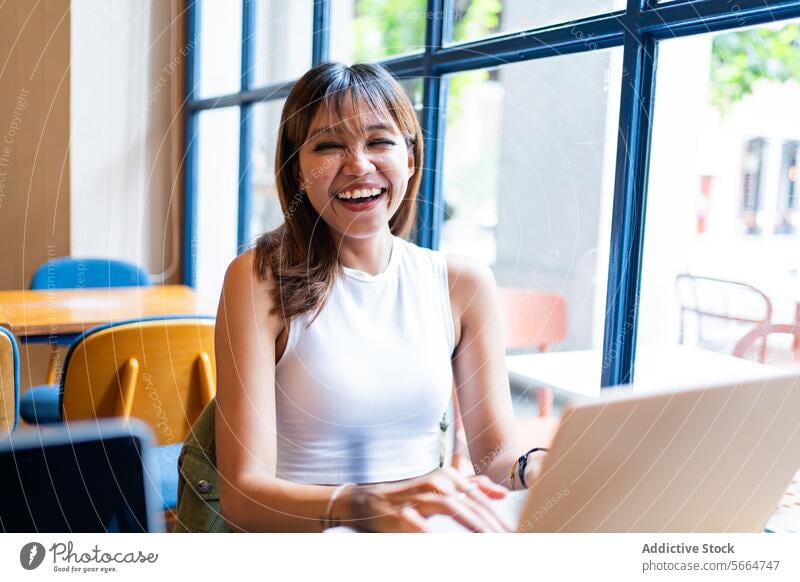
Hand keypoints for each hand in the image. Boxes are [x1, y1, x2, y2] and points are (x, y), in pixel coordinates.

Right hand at [341, 467, 512, 532]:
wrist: (372, 501)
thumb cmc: (412, 496)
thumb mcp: (443, 486)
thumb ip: (473, 486)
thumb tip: (502, 493)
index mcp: (448, 477)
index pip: (480, 498)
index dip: (499, 516)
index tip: (515, 532)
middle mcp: (436, 483)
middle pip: (471, 504)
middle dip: (492, 525)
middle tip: (510, 541)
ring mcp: (419, 498)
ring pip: (452, 509)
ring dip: (474, 526)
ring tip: (491, 541)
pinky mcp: (404, 515)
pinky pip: (424, 527)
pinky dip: (438, 535)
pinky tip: (451, 545)